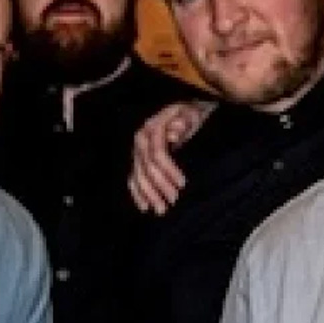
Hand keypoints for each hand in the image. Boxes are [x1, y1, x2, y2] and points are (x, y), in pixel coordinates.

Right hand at [129, 100, 214, 214]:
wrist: (182, 112)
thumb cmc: (189, 114)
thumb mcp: (190, 114)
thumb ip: (182, 122)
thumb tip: (172, 134)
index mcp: (152, 128)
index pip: (157, 153)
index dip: (169, 170)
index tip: (182, 184)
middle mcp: (140, 140)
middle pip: (147, 168)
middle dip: (160, 186)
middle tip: (173, 201)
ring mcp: (137, 151)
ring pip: (139, 176)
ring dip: (149, 194)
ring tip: (161, 210)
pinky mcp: (137, 160)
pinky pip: (133, 178)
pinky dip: (138, 193)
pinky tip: (144, 207)